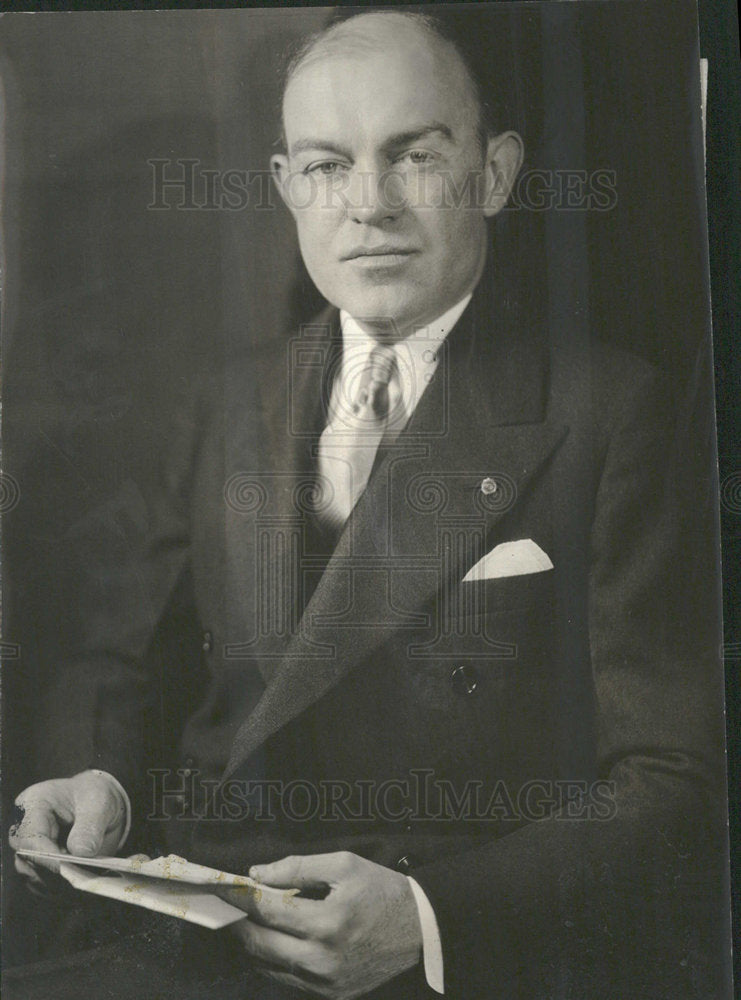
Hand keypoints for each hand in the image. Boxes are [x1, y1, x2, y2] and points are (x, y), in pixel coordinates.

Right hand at [9, 771, 127, 890]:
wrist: (98, 805)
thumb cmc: (94, 797)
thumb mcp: (99, 802)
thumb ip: (90, 826)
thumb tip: (81, 852)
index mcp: (33, 805)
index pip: (30, 838)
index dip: (46, 857)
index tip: (65, 869)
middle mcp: (24, 831)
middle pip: (27, 862)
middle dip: (54, 875)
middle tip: (81, 881)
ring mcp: (29, 852)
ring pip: (35, 879)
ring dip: (60, 885)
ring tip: (86, 883)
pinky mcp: (39, 869)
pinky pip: (46, 886)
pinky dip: (64, 890)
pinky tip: (83, 885)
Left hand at [219, 851, 422, 998]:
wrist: (418, 929)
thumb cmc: (380, 890)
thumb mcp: (344, 865)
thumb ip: (298, 867)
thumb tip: (258, 874)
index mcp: (327, 922)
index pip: (267, 910)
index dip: (241, 897)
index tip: (224, 886)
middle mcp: (322, 958)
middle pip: (259, 944)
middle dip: (236, 924)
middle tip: (225, 907)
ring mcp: (325, 983)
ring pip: (268, 966)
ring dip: (250, 944)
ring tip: (243, 922)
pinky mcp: (330, 994)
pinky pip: (286, 979)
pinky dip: (271, 960)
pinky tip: (269, 941)